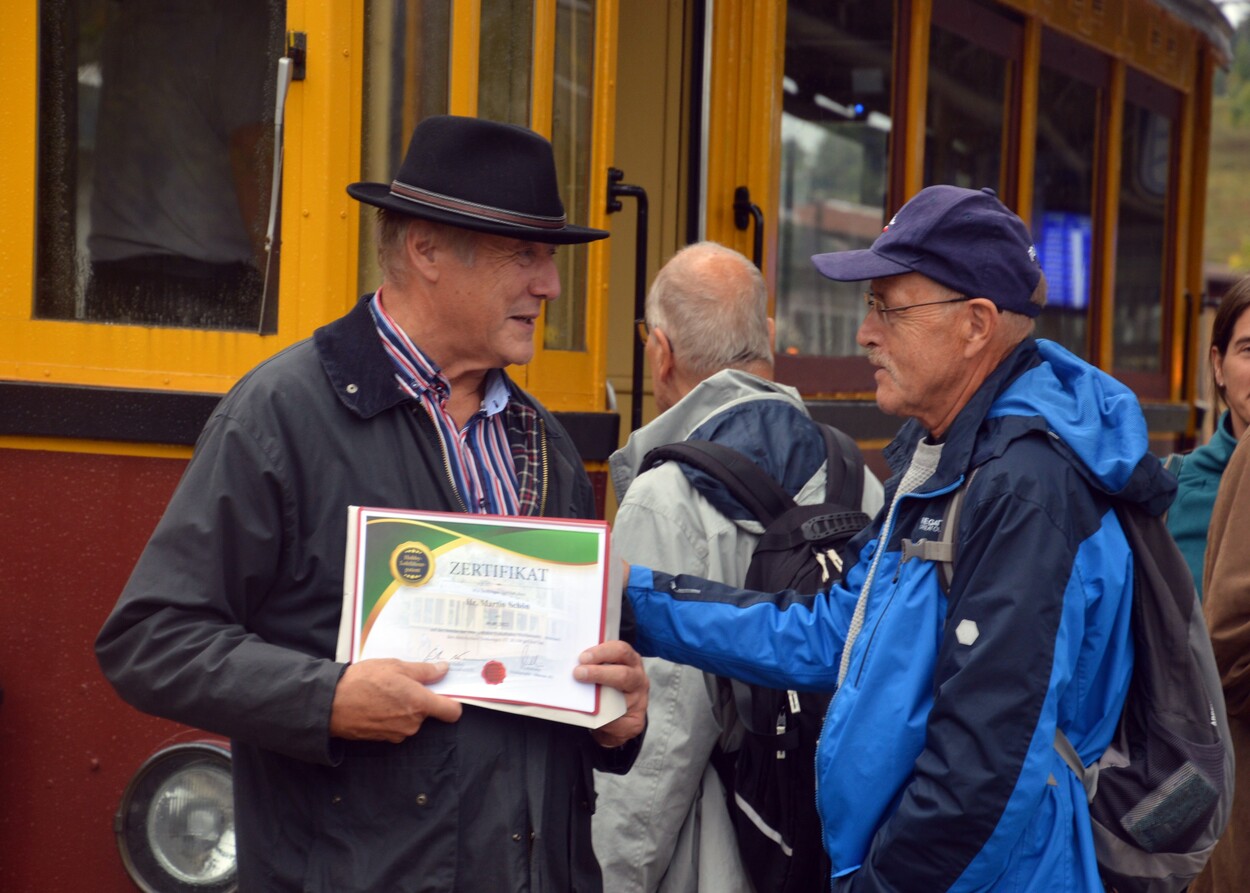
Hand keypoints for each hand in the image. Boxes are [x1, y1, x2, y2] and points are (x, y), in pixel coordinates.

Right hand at [329, 658, 462, 742]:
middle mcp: (412, 723)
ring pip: (411, 719)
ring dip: (403, 707)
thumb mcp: (396, 666)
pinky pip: (396, 726)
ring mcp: (398, 734)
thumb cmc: (364, 681)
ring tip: (385, 692)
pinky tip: (376, 703)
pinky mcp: (384, 739)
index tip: (445, 693)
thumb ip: (424, 671)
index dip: (452, 703)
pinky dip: (391, 716)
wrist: (331, 704)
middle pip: (428, 713)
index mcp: (420, 704)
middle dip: (419, 700)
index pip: (452, 712)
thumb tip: (444, 670)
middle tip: (402, 683)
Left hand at [575, 640, 648, 748]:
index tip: (583, 657)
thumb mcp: (605, 671)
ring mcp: (640, 701)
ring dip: (599, 700)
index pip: (621, 651)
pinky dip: (602, 720)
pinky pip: (618, 721)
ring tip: (581, 700)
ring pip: (621, 700)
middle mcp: (638, 679)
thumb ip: (594, 666)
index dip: (601, 652)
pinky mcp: (636, 721)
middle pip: (623, 674)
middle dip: (599, 673)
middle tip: (578, 673)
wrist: (617, 719)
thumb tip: (571, 664)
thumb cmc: (607, 687)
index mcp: (630, 661)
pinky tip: (591, 717)